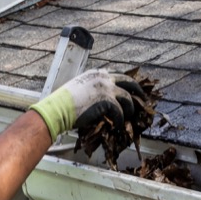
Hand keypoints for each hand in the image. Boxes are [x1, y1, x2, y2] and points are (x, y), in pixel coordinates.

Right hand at [30, 69, 145, 137]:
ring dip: (130, 109)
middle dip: (138, 92)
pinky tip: (117, 125)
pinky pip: (120, 112)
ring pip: (127, 98)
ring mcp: (106, 88)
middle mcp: (103, 78)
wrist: (57, 109)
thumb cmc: (64, 103)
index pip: (118, 76)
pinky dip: (120, 120)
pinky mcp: (107, 101)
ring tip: (129, 116)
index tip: (133, 90)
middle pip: (129, 82)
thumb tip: (104, 98)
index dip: (128, 84)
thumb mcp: (80, 88)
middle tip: (143, 101)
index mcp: (97, 73)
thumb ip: (93, 88)